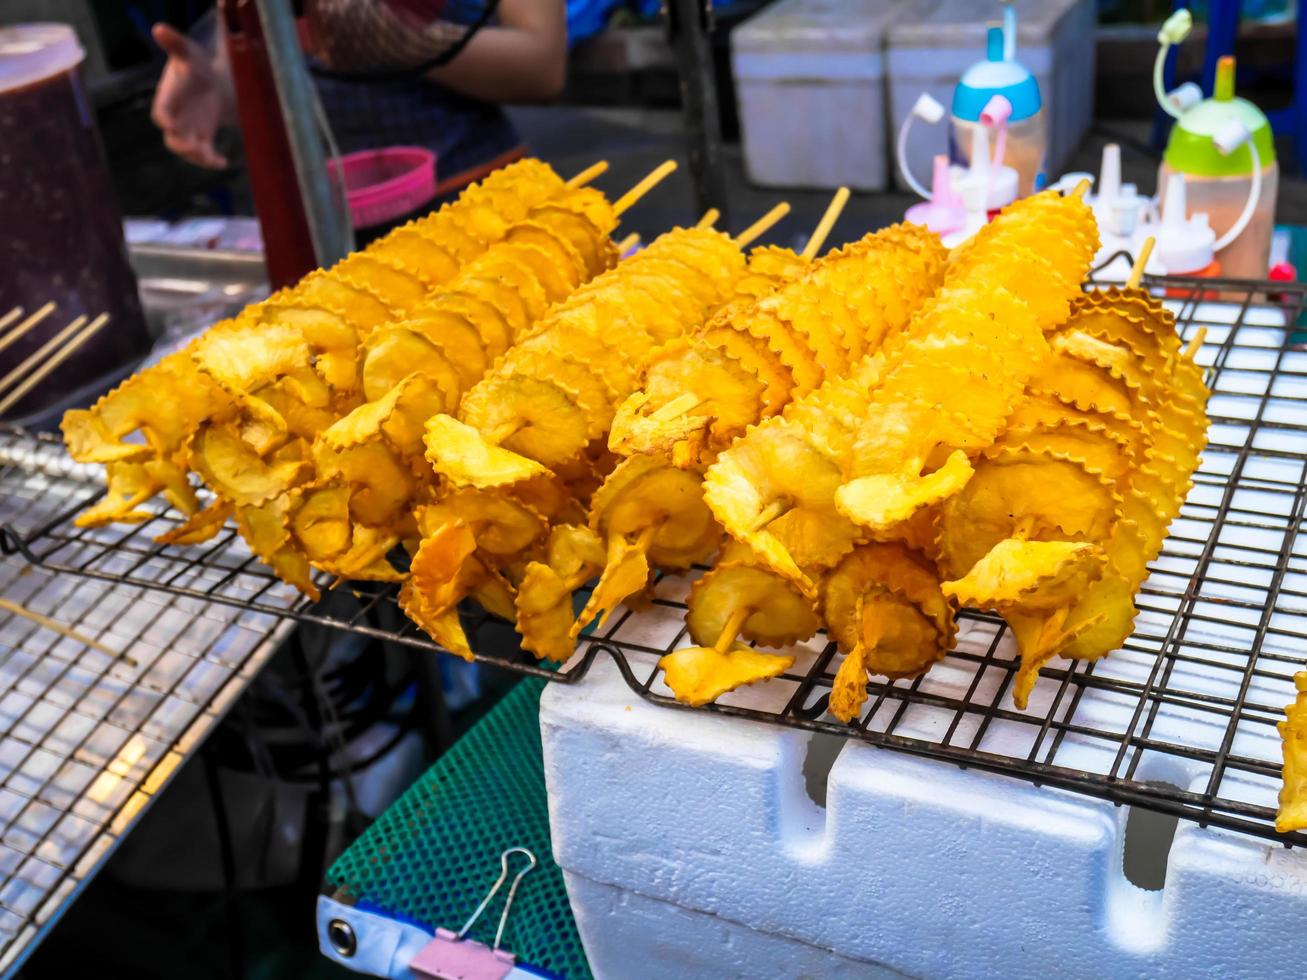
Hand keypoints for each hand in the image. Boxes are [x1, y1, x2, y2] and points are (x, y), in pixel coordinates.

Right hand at [150, 23, 233, 169]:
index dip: (164, 119)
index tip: (170, 125)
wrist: (209, 80)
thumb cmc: (194, 63)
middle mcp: (175, 119)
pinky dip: (212, 161)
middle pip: (172, 139)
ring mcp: (188, 131)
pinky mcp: (202, 139)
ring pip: (188, 151)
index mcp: (167, 99)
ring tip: (212, 159)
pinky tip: (224, 162)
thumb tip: (159, 28)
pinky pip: (204, 154)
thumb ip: (174, 43)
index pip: (160, 113)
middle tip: (193, 149)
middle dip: (181, 146)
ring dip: (198, 157)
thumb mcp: (188, 52)